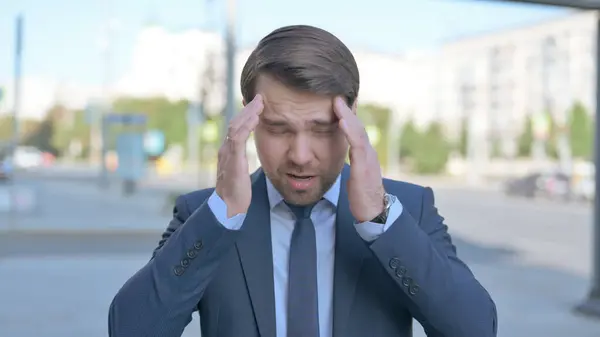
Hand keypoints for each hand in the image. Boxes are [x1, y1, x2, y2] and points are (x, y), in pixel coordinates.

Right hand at [216, 94, 263, 216]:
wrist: (228, 208)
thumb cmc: (237, 192)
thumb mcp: (241, 171)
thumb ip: (243, 159)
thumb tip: (252, 153)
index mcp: (228, 151)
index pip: (236, 126)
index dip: (246, 114)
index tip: (258, 104)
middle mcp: (225, 149)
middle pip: (235, 122)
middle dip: (248, 109)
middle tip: (260, 97)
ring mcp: (227, 154)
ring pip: (235, 126)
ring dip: (248, 113)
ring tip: (259, 103)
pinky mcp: (232, 160)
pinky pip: (237, 138)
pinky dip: (246, 126)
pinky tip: (255, 118)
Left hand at [333, 97, 384, 222]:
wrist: (374, 212)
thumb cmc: (362, 195)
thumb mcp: (355, 174)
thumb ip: (352, 161)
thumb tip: (343, 153)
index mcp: (364, 154)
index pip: (355, 131)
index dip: (347, 116)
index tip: (338, 102)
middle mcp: (368, 153)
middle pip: (358, 127)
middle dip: (347, 110)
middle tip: (338, 96)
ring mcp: (368, 159)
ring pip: (358, 132)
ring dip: (348, 116)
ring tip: (338, 103)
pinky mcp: (365, 167)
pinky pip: (357, 145)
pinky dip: (349, 131)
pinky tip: (341, 122)